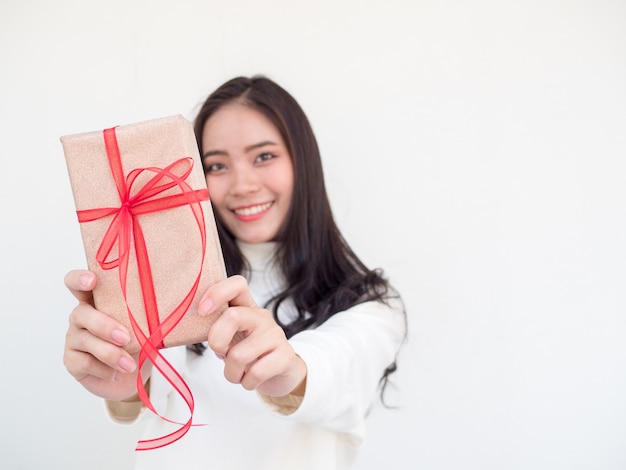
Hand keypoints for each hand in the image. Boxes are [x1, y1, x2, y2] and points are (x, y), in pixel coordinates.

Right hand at [63, 270, 148, 400]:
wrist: (133, 373)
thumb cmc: (139, 340)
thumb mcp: (146, 324)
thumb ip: (146, 313)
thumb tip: (173, 304)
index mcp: (98, 299)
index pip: (78, 283)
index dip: (80, 279)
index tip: (92, 281)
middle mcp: (82, 316)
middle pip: (80, 313)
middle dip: (104, 326)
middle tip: (126, 338)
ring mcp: (74, 338)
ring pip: (86, 341)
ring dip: (110, 354)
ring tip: (129, 365)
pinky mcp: (72, 360)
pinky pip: (84, 363)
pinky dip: (105, 370)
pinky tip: (118, 373)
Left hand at [198, 275, 306, 396]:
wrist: (280, 374)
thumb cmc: (248, 354)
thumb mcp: (231, 337)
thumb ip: (216, 328)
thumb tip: (193, 326)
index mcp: (247, 307)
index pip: (237, 284)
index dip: (217, 293)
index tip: (202, 311)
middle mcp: (262, 317)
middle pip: (233, 316)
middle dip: (217, 341)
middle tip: (221, 353)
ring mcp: (276, 335)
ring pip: (239, 355)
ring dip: (231, 373)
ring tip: (237, 373)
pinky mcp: (285, 356)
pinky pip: (256, 373)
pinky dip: (246, 383)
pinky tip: (250, 380)